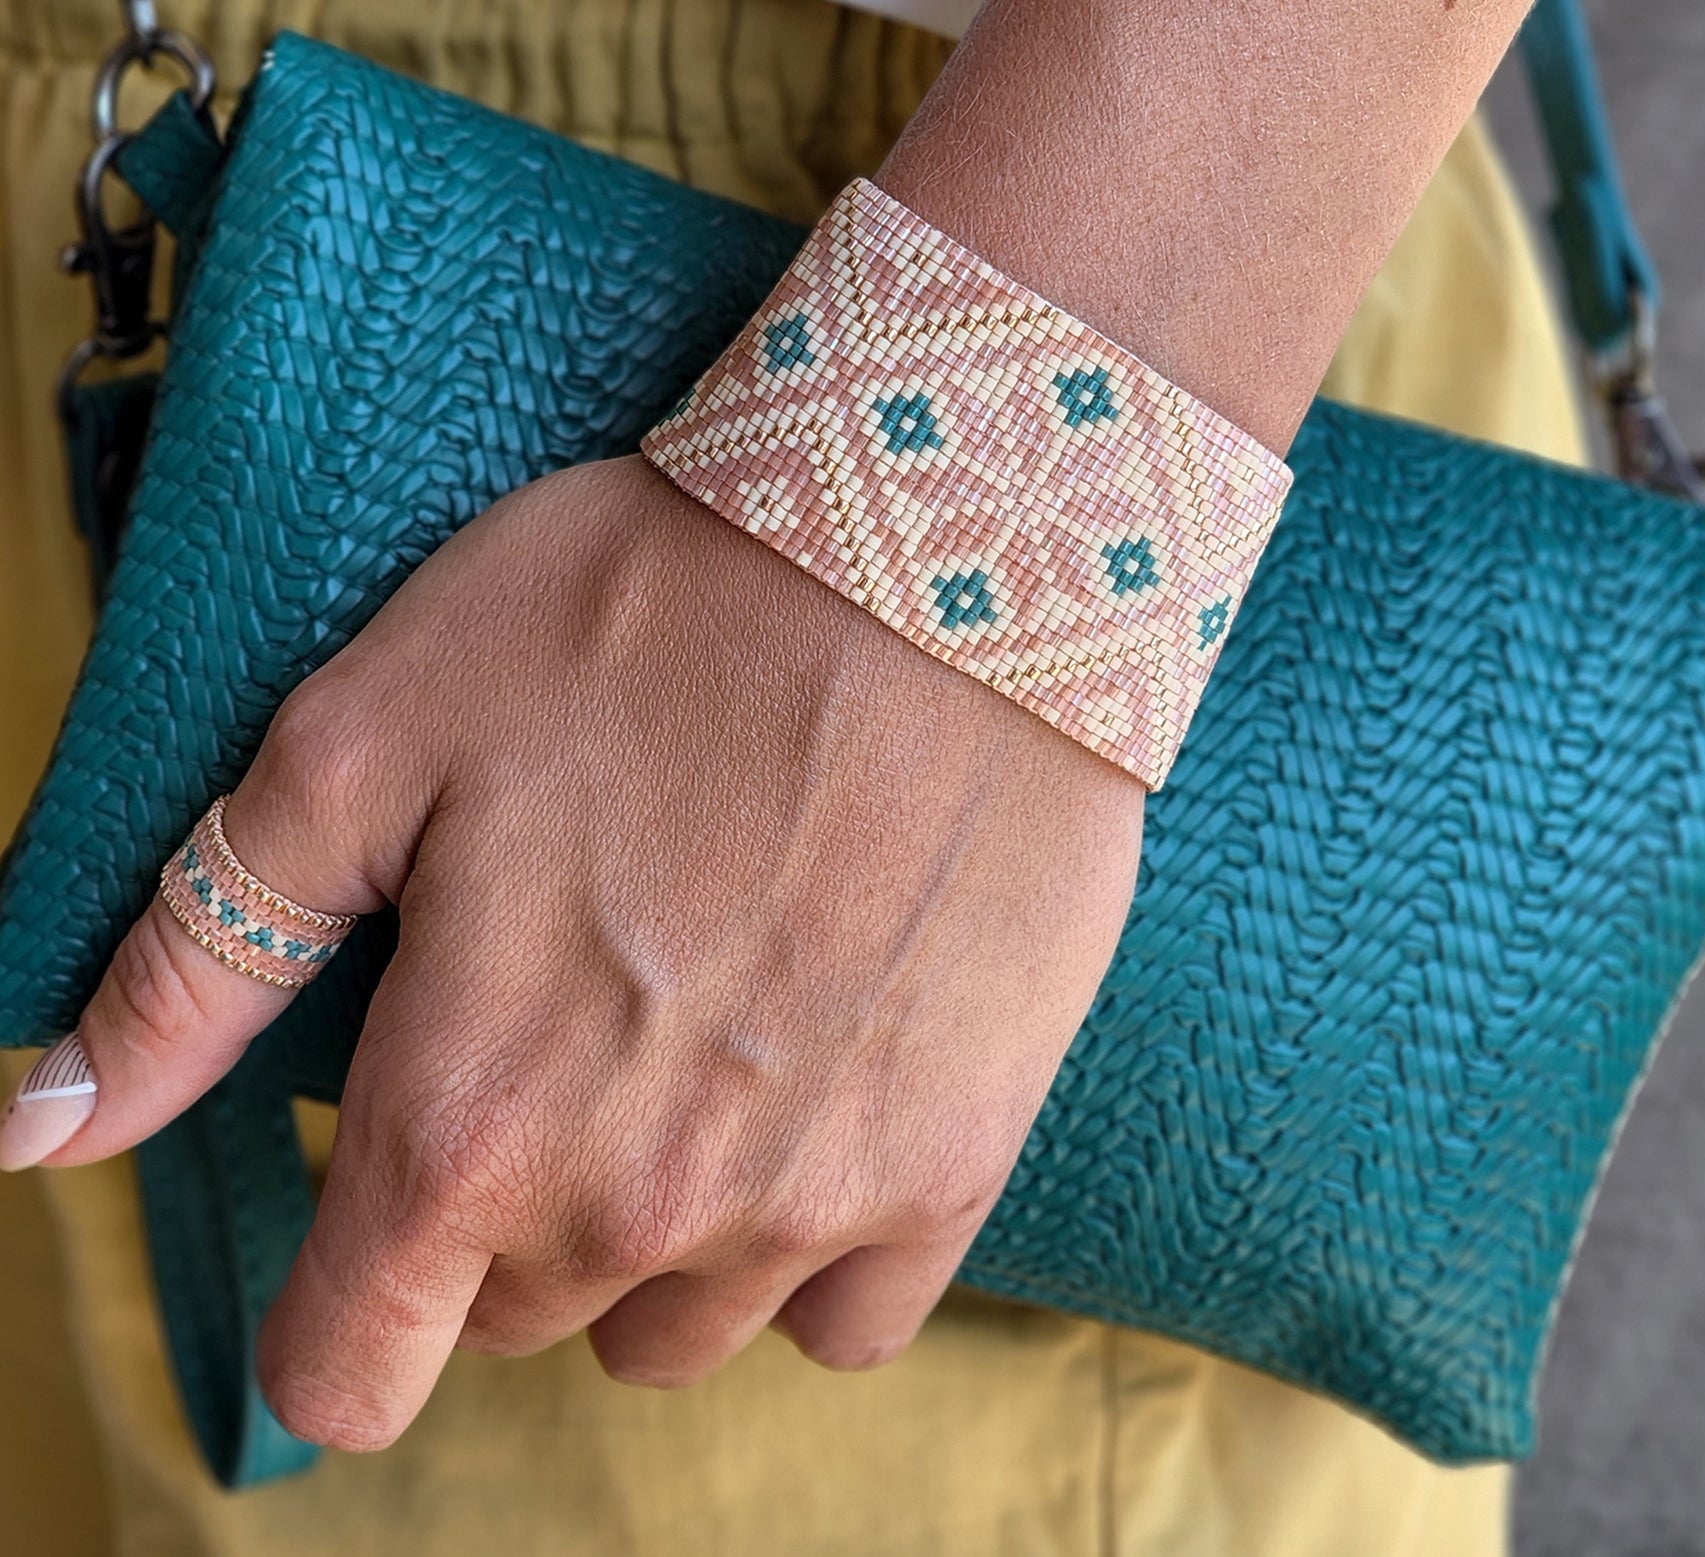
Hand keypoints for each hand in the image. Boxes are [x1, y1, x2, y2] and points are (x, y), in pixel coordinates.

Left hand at [34, 457, 1143, 1448]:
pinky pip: (846, 1315)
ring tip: (693, 1050)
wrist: (942, 559)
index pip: (349, 1371)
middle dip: (504, 1212)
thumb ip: (199, 958)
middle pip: (518, 1319)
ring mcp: (810, 1200)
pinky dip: (810, 1245)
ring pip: (677, 1328)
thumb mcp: (369, 739)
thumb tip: (41, 1131)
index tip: (378, 1223)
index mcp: (465, 1114)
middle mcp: (637, 1202)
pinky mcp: (951, 1164)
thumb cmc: (645, 615)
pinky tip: (813, 1102)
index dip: (336, 1318)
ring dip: (654, 1233)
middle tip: (562, 1023)